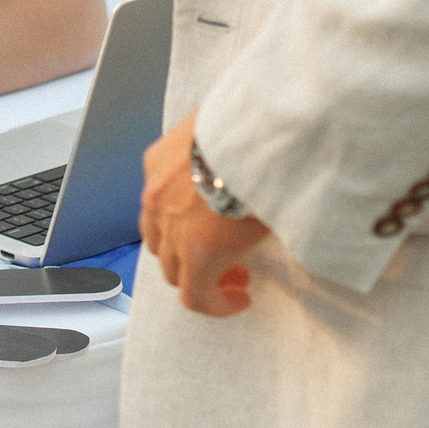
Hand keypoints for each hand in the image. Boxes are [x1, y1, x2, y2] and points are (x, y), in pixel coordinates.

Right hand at [139, 112, 270, 317]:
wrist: (259, 121)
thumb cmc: (272, 172)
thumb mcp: (276, 227)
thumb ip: (259, 252)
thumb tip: (272, 256)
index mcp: (199, 251)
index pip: (193, 298)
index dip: (218, 306)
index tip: (240, 296)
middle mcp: (168, 225)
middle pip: (170, 269)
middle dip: (201, 275)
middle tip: (232, 266)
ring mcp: (155, 191)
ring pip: (152, 234)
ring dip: (176, 243)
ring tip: (205, 231)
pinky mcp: (153, 160)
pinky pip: (153, 196)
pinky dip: (168, 204)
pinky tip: (196, 192)